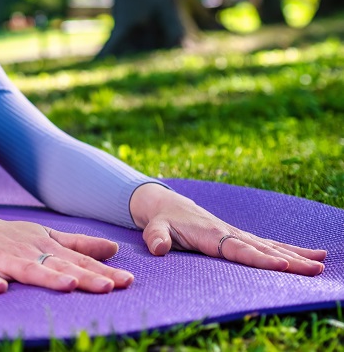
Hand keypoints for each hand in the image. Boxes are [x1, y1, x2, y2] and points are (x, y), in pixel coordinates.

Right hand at [0, 194, 134, 293]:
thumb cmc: (4, 235)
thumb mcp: (43, 235)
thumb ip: (77, 244)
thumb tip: (113, 249)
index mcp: (44, 246)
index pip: (78, 262)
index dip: (102, 272)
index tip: (128, 281)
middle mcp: (27, 251)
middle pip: (60, 266)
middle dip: (86, 277)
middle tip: (112, 286)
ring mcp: (1, 258)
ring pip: (28, 269)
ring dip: (47, 277)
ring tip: (68, 285)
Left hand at [130, 183, 326, 274]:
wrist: (167, 205)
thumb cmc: (161, 220)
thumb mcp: (153, 227)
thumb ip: (156, 236)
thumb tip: (158, 248)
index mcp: (211, 234)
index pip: (238, 249)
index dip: (259, 258)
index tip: (282, 265)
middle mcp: (229, 233)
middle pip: (262, 249)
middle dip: (289, 260)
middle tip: (315, 269)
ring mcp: (237, 235)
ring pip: (270, 247)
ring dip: (296, 256)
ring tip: (321, 264)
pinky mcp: (241, 238)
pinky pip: (268, 245)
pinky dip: (291, 251)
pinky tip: (313, 256)